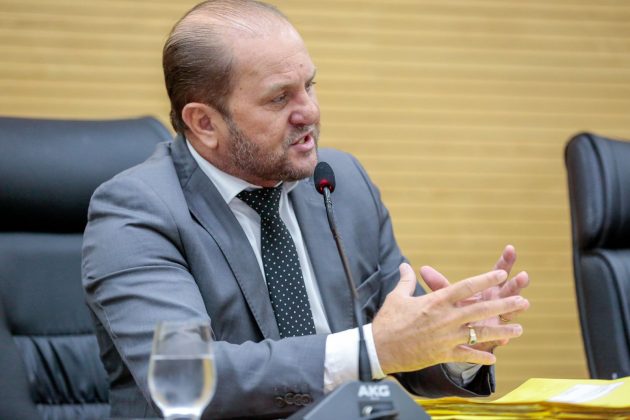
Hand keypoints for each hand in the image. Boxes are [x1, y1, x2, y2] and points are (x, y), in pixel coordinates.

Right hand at [372, 263, 527, 374]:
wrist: (379, 348)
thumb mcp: (397, 297)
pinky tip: (495, 357)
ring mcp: (446, 337)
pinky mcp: (443, 353)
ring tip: (519, 330)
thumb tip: (405, 266)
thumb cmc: (388, 320)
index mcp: (436, 301)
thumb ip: (406, 280)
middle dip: (504, 305)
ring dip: (502, 332)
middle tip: (523, 301)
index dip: (484, 280)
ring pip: (480, 333)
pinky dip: (481, 356)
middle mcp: (445, 318)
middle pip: (480, 309)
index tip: (500, 274)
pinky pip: (467, 355)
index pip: (465, 287)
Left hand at [420, 245, 529, 351]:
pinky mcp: (493, 336)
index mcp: (487, 289)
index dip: (505, 260)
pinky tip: (505, 338)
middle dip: (517, 283)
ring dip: (516, 308)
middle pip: (509, 290)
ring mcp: (497, 318)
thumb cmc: (454, 310)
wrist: (453, 335)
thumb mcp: (447, 296)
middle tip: (523, 275)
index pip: (497, 271)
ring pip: (509, 312)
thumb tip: (422, 269)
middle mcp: (496, 302)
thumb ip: (439, 284)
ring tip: (524, 303)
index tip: (510, 248)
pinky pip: (499, 337)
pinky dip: (500, 337)